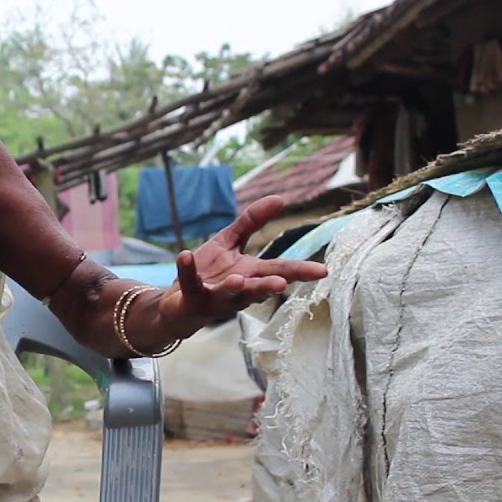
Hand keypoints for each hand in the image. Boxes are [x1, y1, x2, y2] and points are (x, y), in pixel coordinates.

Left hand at [157, 196, 327, 336]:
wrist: (178, 303)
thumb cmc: (210, 273)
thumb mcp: (230, 242)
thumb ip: (251, 222)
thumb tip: (279, 198)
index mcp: (251, 274)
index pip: (280, 271)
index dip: (300, 271)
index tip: (323, 271)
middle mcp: (238, 290)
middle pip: (257, 288)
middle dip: (269, 286)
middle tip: (282, 284)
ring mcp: (215, 297)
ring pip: (227, 294)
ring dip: (232, 288)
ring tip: (236, 280)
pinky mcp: (191, 298)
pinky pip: (189, 283)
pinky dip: (187, 269)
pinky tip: (186, 256)